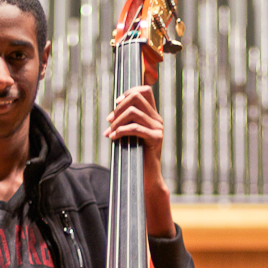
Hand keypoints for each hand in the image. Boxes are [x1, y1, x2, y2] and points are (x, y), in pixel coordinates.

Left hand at [105, 86, 174, 236]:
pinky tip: (112, 138)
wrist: (146, 178)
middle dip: (118, 107)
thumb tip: (111, 113)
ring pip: (133, 111)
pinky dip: (120, 131)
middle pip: (136, 97)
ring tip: (109, 132)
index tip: (116, 103)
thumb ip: (126, 122)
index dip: (128, 91)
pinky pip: (135, 128)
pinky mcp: (156, 139)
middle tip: (109, 121)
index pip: (144, 90)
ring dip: (116, 121)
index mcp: (152, 115)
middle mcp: (157, 119)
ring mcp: (158, 128)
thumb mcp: (129, 135)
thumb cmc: (134, 157)